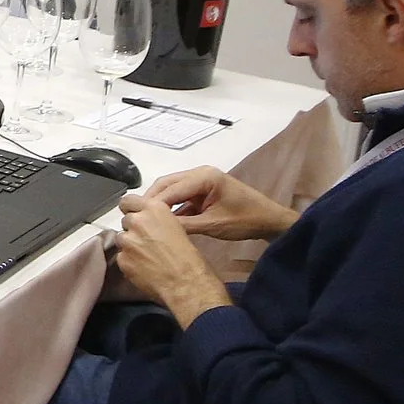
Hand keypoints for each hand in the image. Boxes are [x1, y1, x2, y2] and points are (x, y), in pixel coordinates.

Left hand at [113, 192, 232, 327]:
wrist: (186, 282)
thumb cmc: (189, 258)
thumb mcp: (176, 227)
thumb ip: (157, 221)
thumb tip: (148, 224)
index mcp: (154, 209)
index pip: (128, 201)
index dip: (131, 209)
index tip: (133, 215)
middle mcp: (138, 221)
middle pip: (125, 221)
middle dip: (133, 230)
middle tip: (146, 242)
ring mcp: (128, 241)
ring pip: (121, 239)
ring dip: (130, 246)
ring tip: (147, 257)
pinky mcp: (122, 259)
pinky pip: (121, 257)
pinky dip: (129, 262)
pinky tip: (144, 268)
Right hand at [140, 165, 298, 241]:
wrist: (269, 220)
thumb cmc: (245, 220)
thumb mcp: (213, 225)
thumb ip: (185, 225)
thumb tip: (157, 229)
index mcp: (204, 177)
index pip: (170, 188)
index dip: (152, 203)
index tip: (135, 216)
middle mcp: (200, 174)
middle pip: (166, 184)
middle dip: (151, 201)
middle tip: (134, 217)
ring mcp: (201, 181)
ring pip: (171, 190)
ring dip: (159, 204)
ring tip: (144, 220)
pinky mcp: (202, 191)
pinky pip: (180, 197)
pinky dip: (171, 208)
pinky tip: (161, 221)